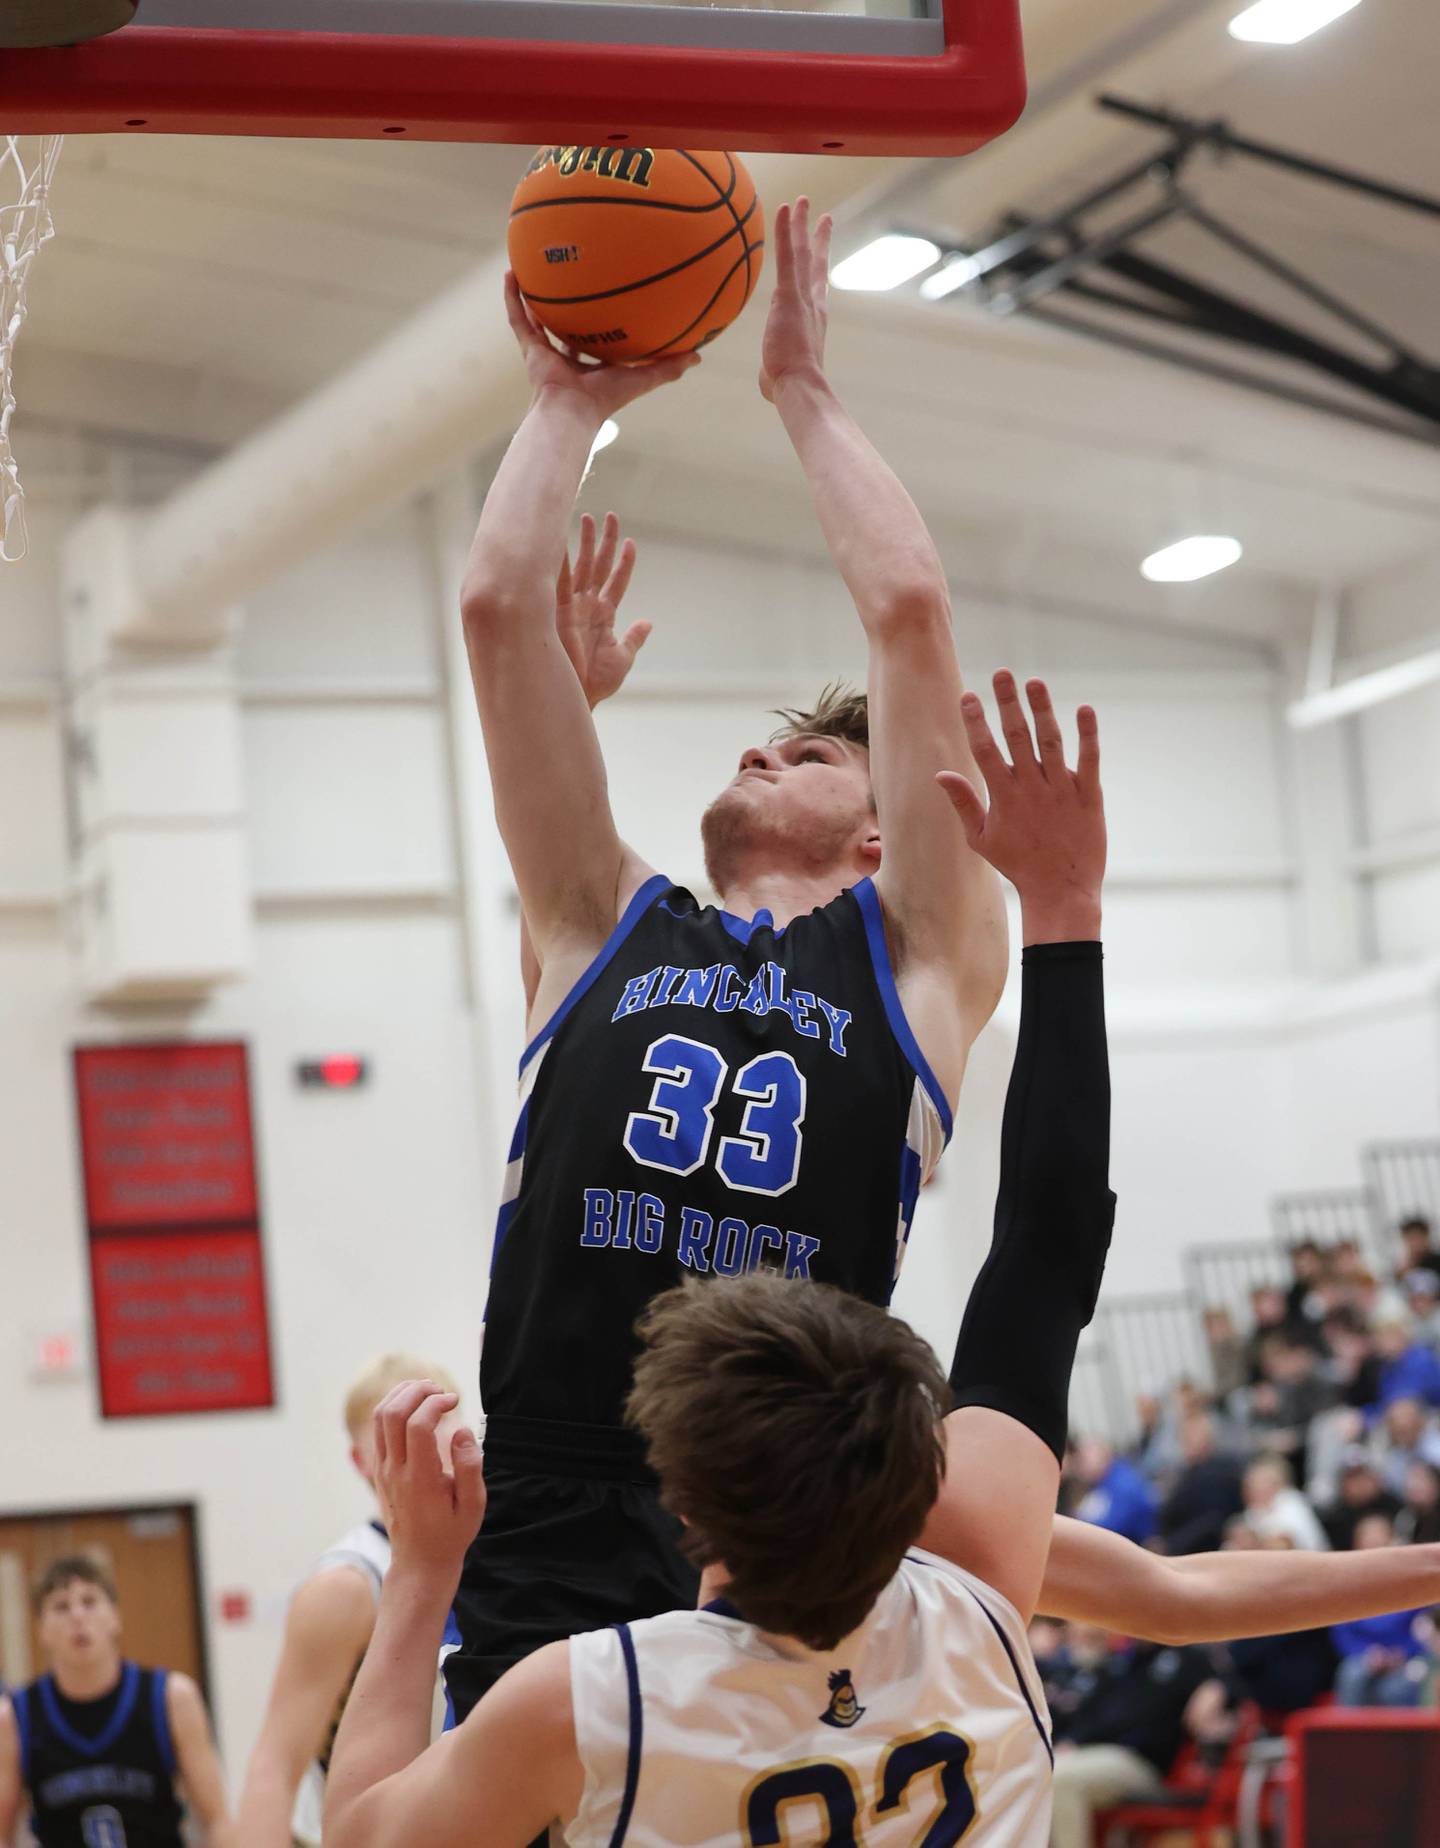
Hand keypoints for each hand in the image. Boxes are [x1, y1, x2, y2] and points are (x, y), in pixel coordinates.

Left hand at [373, 1382, 483, 1581]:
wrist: (419, 1562)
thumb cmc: (451, 1534)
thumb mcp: (473, 1505)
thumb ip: (470, 1466)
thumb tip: (461, 1430)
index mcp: (420, 1479)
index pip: (417, 1425)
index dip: (436, 1403)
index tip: (456, 1401)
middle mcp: (395, 1471)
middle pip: (393, 1413)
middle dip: (417, 1391)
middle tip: (441, 1391)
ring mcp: (383, 1470)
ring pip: (380, 1417)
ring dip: (403, 1395)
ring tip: (428, 1391)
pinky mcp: (379, 1470)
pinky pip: (379, 1429)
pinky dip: (394, 1407)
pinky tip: (415, 1406)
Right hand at [505, 271, 698, 419]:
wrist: (572, 413)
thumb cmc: (606, 400)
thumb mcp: (643, 378)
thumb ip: (669, 368)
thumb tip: (700, 356)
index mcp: (590, 366)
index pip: (594, 340)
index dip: (599, 323)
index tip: (604, 301)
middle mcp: (565, 358)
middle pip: (564, 327)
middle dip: (565, 307)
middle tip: (569, 278)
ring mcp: (544, 353)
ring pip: (536, 319)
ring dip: (532, 295)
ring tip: (530, 266)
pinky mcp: (529, 350)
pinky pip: (518, 318)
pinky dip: (512, 298)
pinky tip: (511, 273)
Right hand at [555, 512, 648, 706]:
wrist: (577, 696)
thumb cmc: (596, 681)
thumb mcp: (622, 657)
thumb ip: (634, 638)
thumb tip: (647, 623)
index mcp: (604, 614)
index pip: (616, 581)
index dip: (625, 563)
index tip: (632, 542)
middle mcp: (587, 605)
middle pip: (598, 565)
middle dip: (605, 541)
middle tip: (610, 516)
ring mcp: (573, 606)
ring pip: (581, 566)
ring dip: (585, 542)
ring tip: (588, 517)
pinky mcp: (559, 610)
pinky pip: (560, 580)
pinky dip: (560, 560)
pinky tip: (561, 540)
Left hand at [759, 198, 831, 402]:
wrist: (799, 387)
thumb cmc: (789, 389)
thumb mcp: (779, 376)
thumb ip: (774, 370)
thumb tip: (768, 381)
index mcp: (813, 319)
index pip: (815, 286)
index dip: (818, 265)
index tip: (821, 249)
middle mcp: (813, 303)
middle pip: (814, 262)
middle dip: (817, 237)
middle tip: (823, 216)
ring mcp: (802, 297)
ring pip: (802, 252)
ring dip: (801, 225)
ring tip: (802, 200)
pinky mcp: (789, 295)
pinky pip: (787, 256)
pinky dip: (786, 231)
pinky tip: (784, 208)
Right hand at [936, 672, 1105, 943]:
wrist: (1061, 891)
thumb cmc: (1018, 866)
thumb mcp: (982, 839)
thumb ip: (963, 804)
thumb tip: (940, 773)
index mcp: (1004, 797)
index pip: (985, 750)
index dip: (976, 721)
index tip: (968, 696)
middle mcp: (1031, 788)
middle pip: (1017, 736)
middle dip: (1007, 703)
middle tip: (1002, 674)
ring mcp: (1062, 791)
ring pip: (1051, 741)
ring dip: (1042, 709)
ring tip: (1034, 682)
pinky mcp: (1089, 797)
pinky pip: (1089, 760)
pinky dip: (1087, 734)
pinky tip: (1084, 709)